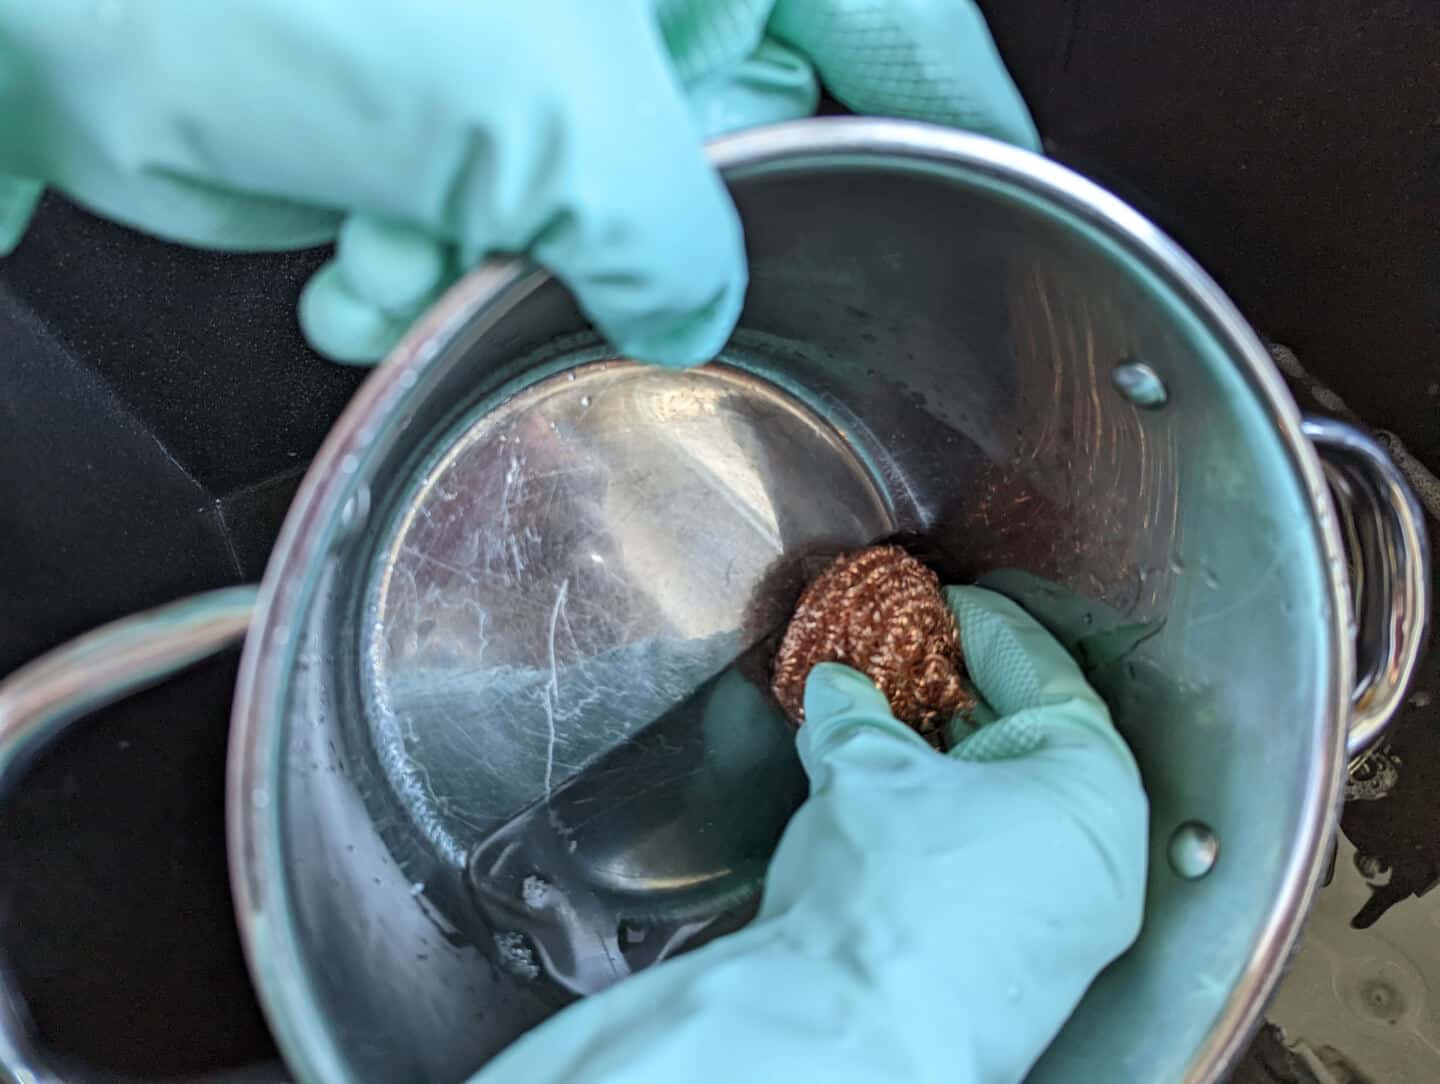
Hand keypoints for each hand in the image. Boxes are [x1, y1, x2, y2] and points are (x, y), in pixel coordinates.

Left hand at [0, 1, 1036, 365]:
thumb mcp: (541, 108)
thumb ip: (676, 227)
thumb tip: (696, 305)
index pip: (900, 16)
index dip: (958, 116)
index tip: (1005, 211)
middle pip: (743, 133)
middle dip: (667, 233)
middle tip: (607, 258)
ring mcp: (526, 36)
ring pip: (607, 208)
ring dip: (513, 265)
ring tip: (416, 244)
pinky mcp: (435, 105)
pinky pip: (490, 222)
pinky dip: (422, 266)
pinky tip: (357, 255)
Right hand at [467, 586, 1147, 1083]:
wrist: (850, 1039)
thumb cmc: (888, 896)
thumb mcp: (865, 771)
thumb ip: (854, 714)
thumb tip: (838, 691)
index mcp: (1095, 794)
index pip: (1048, 677)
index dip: (988, 626)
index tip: (948, 602)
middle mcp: (1103, 865)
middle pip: (1038, 748)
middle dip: (964, 701)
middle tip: (908, 664)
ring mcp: (1071, 930)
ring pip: (1018, 816)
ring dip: (954, 769)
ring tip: (888, 733)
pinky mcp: (1025, 976)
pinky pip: (1001, 871)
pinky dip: (953, 830)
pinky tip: (894, 812)